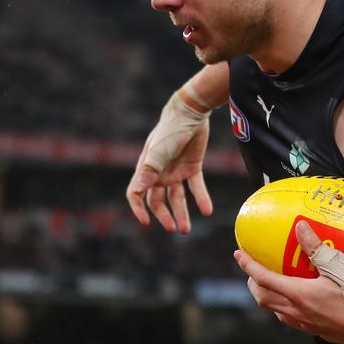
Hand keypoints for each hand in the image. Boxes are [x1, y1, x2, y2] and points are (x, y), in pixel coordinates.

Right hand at [126, 118, 211, 233]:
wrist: (191, 114)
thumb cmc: (170, 131)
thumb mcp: (159, 152)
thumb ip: (149, 171)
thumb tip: (137, 191)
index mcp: (146, 170)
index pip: (137, 194)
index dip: (139, 209)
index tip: (145, 223)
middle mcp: (160, 173)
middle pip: (158, 201)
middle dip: (164, 216)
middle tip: (173, 229)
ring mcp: (176, 171)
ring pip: (177, 198)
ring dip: (182, 213)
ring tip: (186, 229)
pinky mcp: (192, 168)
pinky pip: (196, 187)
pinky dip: (201, 199)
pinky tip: (206, 211)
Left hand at [235, 221, 343, 343]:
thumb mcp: (338, 266)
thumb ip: (317, 247)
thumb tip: (300, 228)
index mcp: (299, 294)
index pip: (263, 278)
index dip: (248, 266)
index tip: (239, 254)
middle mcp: (296, 311)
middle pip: (262, 297)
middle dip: (253, 282)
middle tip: (254, 269)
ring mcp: (304, 324)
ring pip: (274, 310)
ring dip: (266, 296)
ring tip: (271, 283)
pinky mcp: (314, 331)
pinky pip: (288, 318)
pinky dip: (282, 307)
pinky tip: (295, 300)